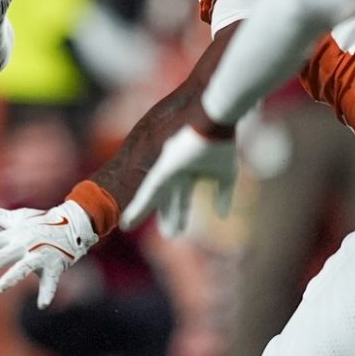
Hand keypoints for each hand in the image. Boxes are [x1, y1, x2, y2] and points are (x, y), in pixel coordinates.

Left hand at [0, 199, 96, 309]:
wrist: (73, 223)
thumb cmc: (42, 222)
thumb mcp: (18, 218)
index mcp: (14, 235)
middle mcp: (24, 244)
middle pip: (1, 257)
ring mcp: (40, 254)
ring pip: (23, 267)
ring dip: (12, 277)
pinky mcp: (55, 264)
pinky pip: (51, 281)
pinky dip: (47, 292)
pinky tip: (42, 305)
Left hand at [119, 124, 237, 236]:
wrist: (217, 120)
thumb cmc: (222, 143)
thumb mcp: (226, 175)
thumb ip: (223, 195)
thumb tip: (222, 216)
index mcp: (189, 171)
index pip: (181, 198)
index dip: (179, 214)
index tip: (176, 231)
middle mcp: (175, 170)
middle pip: (168, 199)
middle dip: (168, 216)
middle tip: (166, 235)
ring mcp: (167, 168)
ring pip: (154, 196)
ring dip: (142, 212)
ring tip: (128, 227)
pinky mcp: (163, 167)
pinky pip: (148, 191)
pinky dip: (139, 206)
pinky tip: (128, 219)